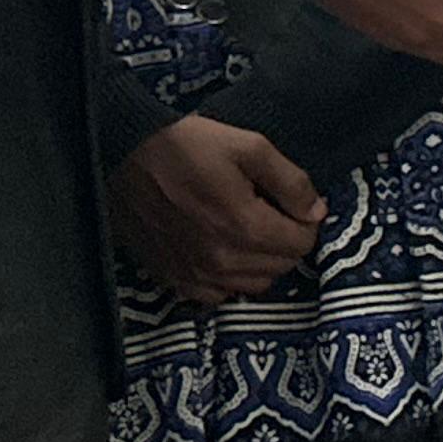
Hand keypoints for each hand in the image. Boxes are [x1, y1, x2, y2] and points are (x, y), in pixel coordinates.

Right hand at [112, 115, 323, 306]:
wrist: (125, 156)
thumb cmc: (187, 146)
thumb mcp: (249, 147)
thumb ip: (291, 182)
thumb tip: (316, 212)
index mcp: (245, 226)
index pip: (302, 243)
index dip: (305, 221)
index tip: (291, 204)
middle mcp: (223, 260)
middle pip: (281, 266)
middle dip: (285, 240)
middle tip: (268, 211)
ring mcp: (197, 275)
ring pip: (254, 284)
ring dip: (261, 261)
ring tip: (246, 228)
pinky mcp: (175, 280)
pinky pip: (220, 295)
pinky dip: (229, 278)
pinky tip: (221, 248)